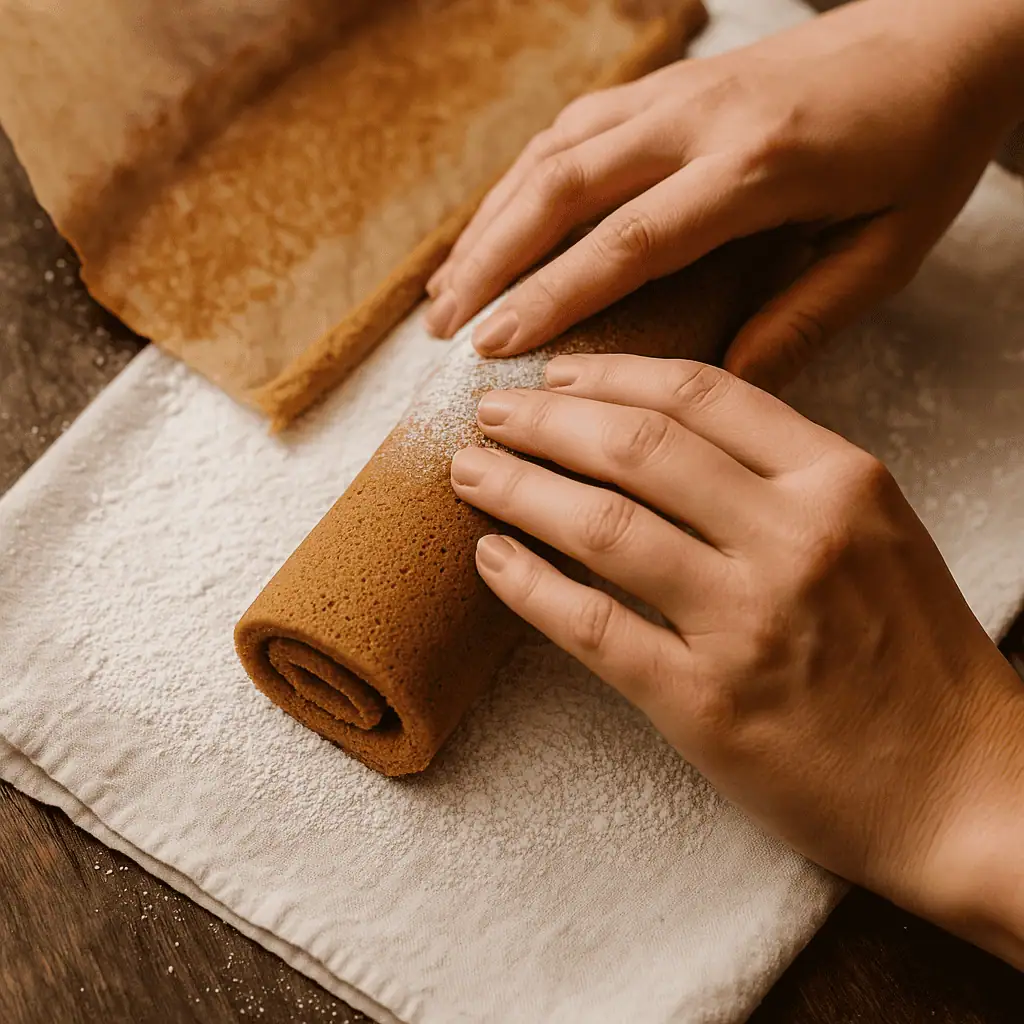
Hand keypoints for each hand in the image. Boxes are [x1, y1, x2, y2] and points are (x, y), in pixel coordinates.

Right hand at [427, 0, 1023, 389]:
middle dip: (490, 260)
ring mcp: (675, 92)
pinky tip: (490, 229)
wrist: (943, 36)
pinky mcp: (666, 85)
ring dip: (488, 222)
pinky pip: (569, 130)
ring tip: (443, 293)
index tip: (496, 346)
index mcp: (758, 167)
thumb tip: (722, 380)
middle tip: (443, 329)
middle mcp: (699, 119)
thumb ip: (805, 316)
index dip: (554, 294)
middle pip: (564, 187)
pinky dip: (518, 183)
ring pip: (551, 153)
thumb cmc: (920, 151)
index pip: (631, 240)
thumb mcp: (887, 249)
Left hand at [450, 354, 1023, 965]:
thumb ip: (781, 476)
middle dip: (545, 420)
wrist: (963, 789)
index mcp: (839, 481)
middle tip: (488, 413)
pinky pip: (594, 626)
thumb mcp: (872, 532)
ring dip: (520, 489)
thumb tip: (659, 434)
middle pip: (637, 446)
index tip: (553, 375)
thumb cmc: (914, 655)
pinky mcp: (707, 703)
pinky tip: (491, 561)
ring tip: (471, 473)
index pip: (700, 394)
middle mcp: (795, 537)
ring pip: (603, 524)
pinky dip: (530, 586)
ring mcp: (749, 620)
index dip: (609, 375)